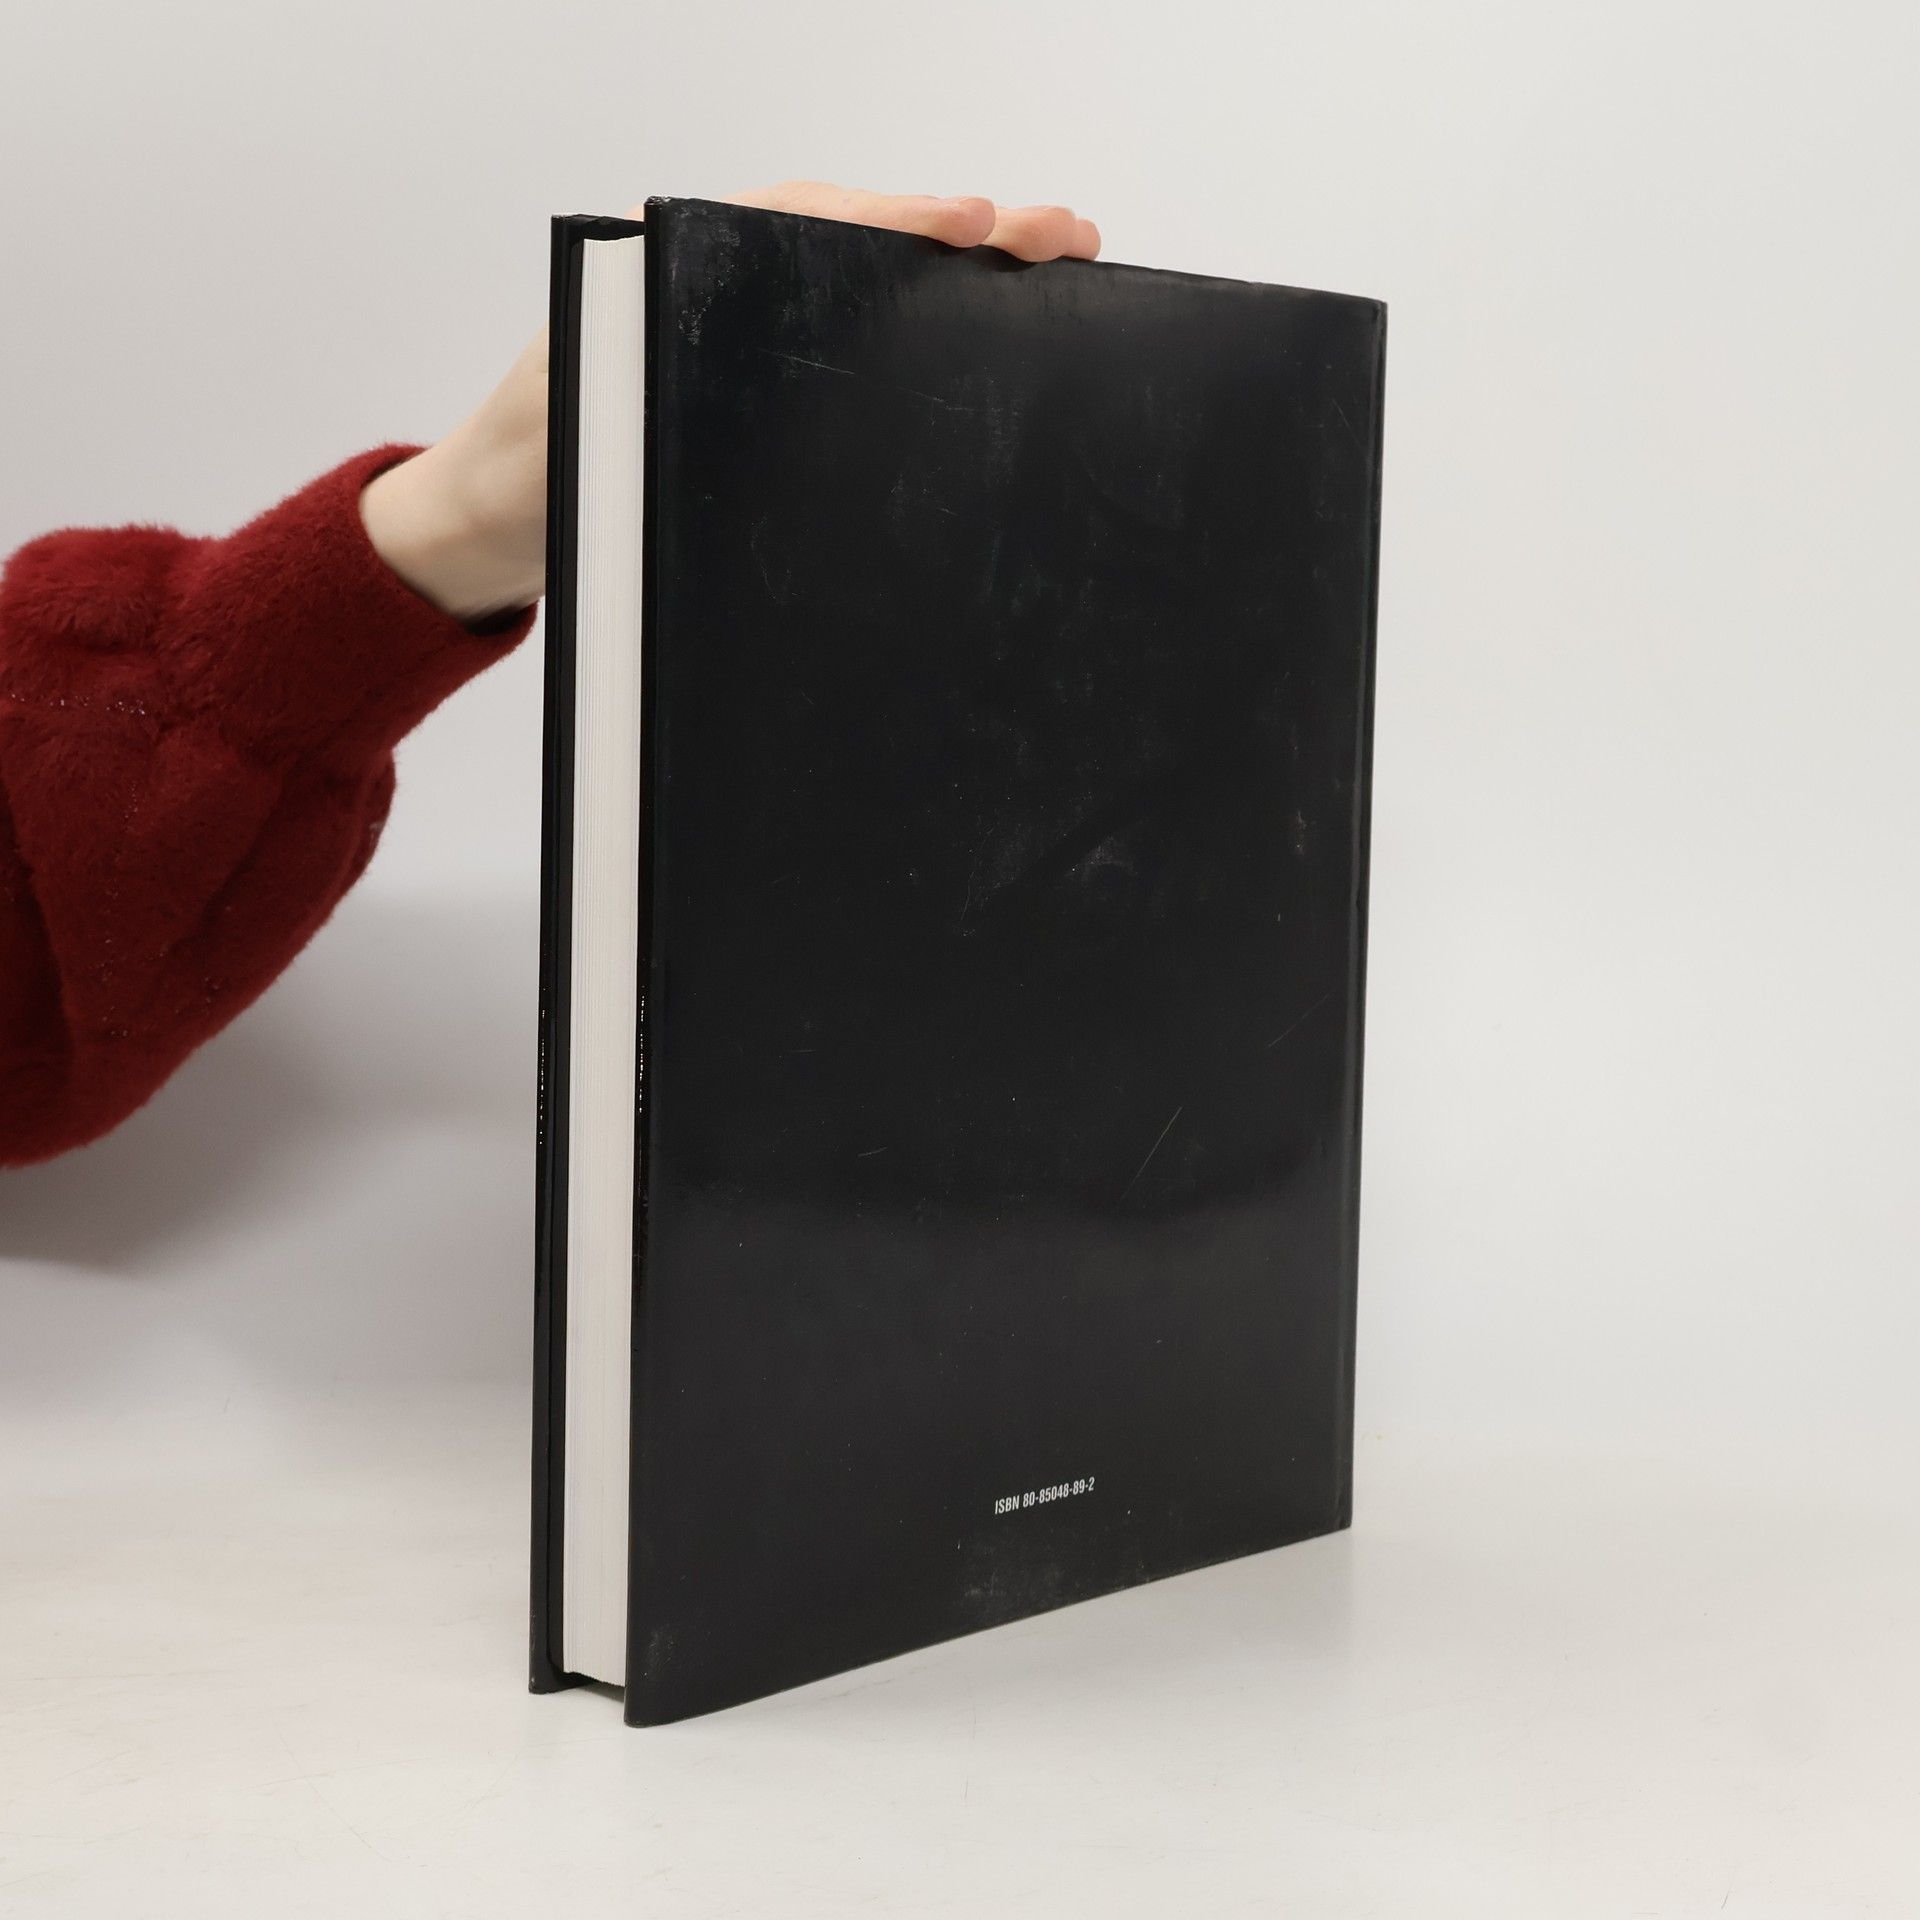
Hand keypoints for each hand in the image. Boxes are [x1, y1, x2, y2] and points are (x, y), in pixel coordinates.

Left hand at [361, 183, 1100, 623]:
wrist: (494, 530)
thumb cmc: (528, 482)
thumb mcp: (572, 433)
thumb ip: (624, 384)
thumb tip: (705, 345)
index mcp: (677, 275)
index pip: (805, 225)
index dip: (894, 219)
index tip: (972, 221)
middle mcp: (719, 293)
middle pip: (859, 240)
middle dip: (965, 233)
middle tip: (1063, 233)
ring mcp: (744, 346)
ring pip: (869, 288)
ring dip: (961, 277)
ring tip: (1060, 267)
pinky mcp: (759, 398)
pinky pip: (852, 346)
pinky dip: (927, 333)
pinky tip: (991, 336)